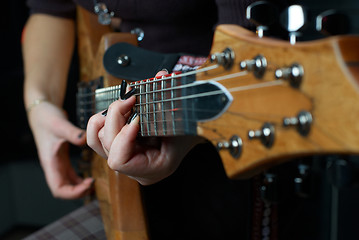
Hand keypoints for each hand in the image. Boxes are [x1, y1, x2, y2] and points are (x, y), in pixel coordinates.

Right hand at [28, 101, 92, 198]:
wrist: (41, 111)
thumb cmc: (47, 118)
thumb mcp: (60, 124)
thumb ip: (72, 133)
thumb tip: (84, 140)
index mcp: (51, 162)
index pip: (58, 189)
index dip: (73, 193)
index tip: (88, 185)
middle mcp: (53, 166)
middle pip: (63, 190)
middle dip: (78, 192)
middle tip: (94, 185)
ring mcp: (58, 163)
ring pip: (67, 183)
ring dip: (79, 187)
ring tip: (93, 183)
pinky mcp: (63, 158)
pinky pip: (71, 174)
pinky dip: (79, 178)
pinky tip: (90, 176)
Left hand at [87, 71, 203, 184]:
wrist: (195, 133)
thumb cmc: (193, 129)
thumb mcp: (186, 119)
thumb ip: (172, 100)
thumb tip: (161, 76)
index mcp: (151, 169)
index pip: (119, 161)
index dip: (124, 135)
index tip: (138, 116)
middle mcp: (134, 167)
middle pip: (108, 146)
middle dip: (116, 117)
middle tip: (131, 97)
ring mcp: (126, 158)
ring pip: (97, 140)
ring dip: (108, 118)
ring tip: (126, 103)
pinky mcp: (120, 146)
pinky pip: (97, 136)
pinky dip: (104, 119)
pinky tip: (120, 109)